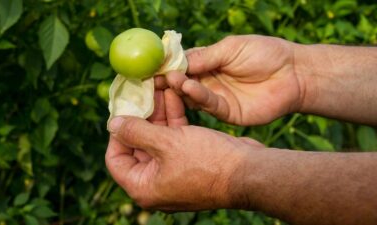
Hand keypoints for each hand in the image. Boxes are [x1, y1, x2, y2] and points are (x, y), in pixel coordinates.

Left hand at [105, 86, 263, 210]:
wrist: (249, 171)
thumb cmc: (208, 162)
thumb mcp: (166, 144)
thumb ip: (136, 132)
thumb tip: (113, 124)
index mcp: (144, 187)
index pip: (115, 159)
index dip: (117, 132)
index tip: (122, 108)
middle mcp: (156, 182)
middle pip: (138, 145)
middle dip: (141, 116)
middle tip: (139, 92)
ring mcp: (175, 172)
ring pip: (158, 139)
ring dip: (159, 113)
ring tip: (157, 86)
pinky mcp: (191, 161)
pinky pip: (175, 139)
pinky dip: (174, 118)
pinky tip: (174, 94)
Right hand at [164, 35, 303, 125]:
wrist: (295, 73)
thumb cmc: (266, 53)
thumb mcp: (232, 47)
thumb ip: (206, 55)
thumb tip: (178, 62)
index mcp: (209, 63)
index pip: (182, 66)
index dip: (168, 66)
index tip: (152, 66)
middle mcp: (209, 82)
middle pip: (182, 84)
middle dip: (167, 81)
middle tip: (152, 79)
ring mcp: (217, 99)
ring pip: (191, 96)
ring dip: (179, 88)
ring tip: (169, 80)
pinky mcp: (227, 113)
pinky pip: (209, 105)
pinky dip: (198, 96)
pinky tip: (189, 86)